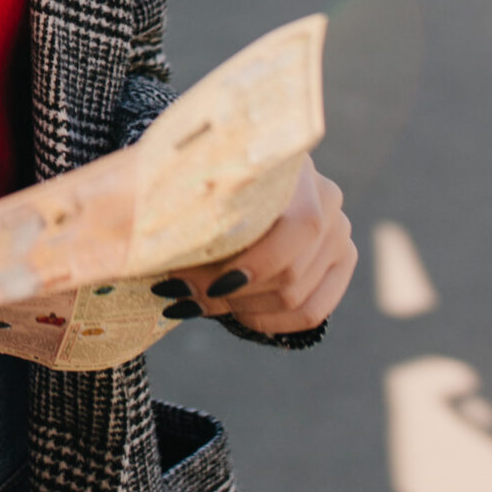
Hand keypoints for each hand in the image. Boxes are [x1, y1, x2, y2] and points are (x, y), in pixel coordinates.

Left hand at [159, 157, 354, 336]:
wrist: (243, 169)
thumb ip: (184, 200)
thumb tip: (149, 251)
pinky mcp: (341, 261)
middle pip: (289, 274)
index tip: (194, 279)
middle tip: (181, 294)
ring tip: (198, 301)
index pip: (297, 229)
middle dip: (227, 293)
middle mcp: (329, 200)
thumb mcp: (195, 172)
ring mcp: (340, 233)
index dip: (251, 265)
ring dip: (240, 309)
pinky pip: (312, 312)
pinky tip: (233, 313)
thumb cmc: (209, 172)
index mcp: (296, 168)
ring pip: (296, 299)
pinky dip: (267, 322)